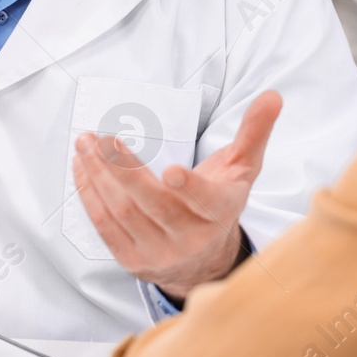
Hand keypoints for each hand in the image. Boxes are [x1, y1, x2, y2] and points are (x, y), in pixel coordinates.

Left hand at [72, 90, 282, 300]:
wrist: (203, 260)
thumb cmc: (220, 201)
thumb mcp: (243, 169)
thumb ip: (254, 131)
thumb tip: (273, 96)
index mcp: (220, 212)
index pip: (206, 201)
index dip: (190, 188)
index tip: (170, 171)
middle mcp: (190, 237)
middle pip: (154, 204)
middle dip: (125, 170)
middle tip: (103, 138)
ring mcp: (159, 252)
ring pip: (124, 213)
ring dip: (100, 177)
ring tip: (84, 144)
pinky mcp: (132, 260)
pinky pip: (106, 227)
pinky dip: (90, 196)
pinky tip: (83, 169)